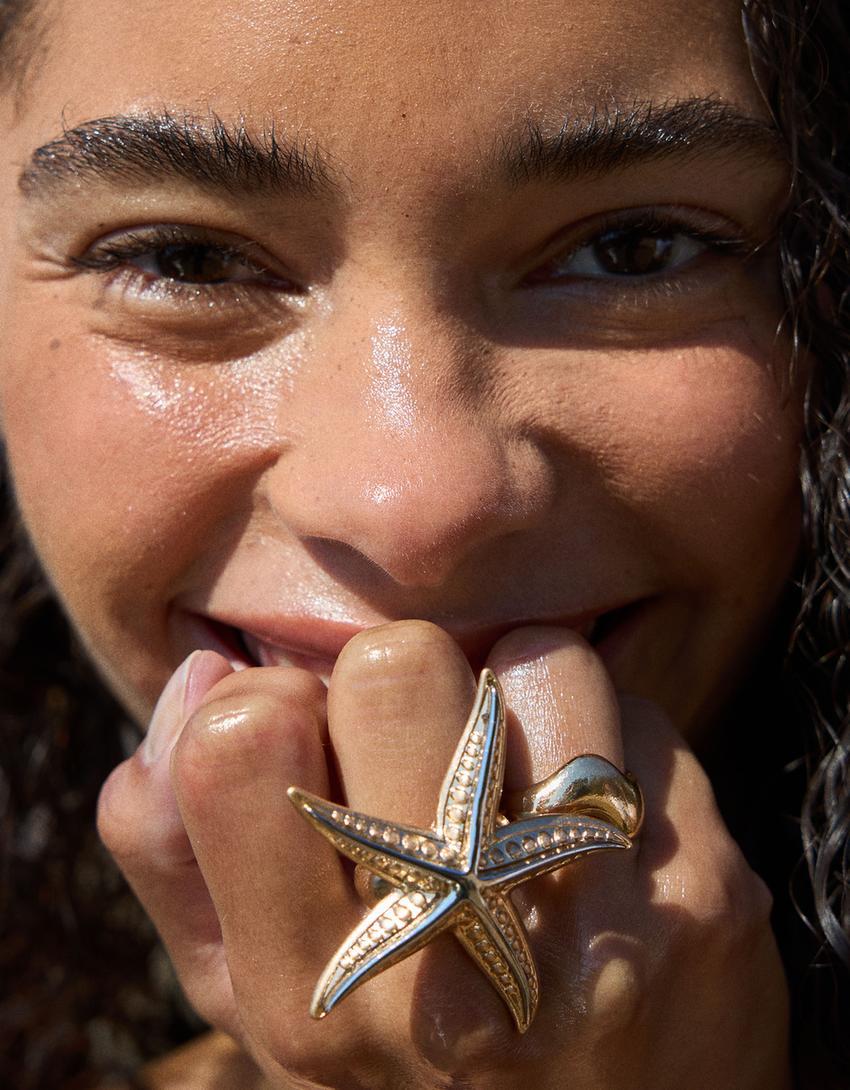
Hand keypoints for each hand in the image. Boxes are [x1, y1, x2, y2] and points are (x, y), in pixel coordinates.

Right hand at [98, 621, 791, 1088]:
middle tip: (430, 745)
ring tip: (521, 780)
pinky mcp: (706, 901)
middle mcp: (448, 966)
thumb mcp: (255, 991)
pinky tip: (597, 819)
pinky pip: (641, 717)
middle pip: (398, 664)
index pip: (242, 735)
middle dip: (407, 677)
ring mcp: (592, 931)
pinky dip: (613, 739)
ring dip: (525, 696)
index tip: (320, 744)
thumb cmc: (407, 1057)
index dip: (279, 704)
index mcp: (309, 986)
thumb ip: (180, 846)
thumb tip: (208, 673)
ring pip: (541, 658)